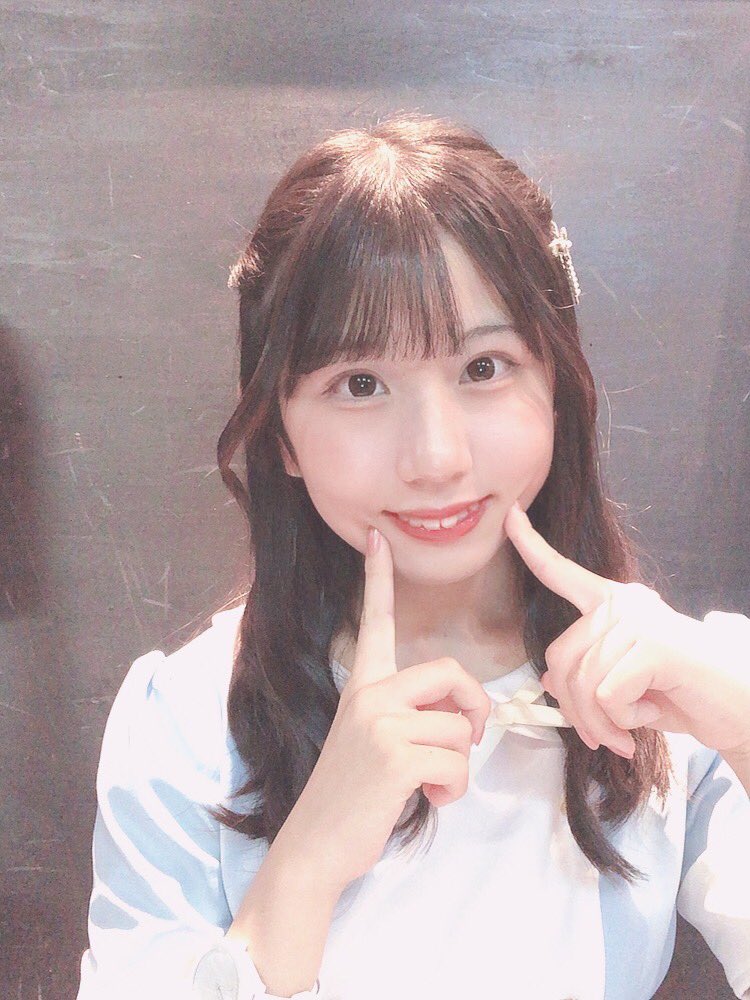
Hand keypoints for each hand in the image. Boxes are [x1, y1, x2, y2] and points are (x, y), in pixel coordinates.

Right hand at [285, 526, 490, 891]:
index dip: (377, 578)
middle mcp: (369, 695)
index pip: (374, 621)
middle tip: (468, 740)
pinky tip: (427, 800)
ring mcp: (380, 724)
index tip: (377, 537)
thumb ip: (409, 714)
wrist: (315, 845)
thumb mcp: (373, 740)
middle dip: (475, 711)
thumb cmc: (352, 795)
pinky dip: (454, 790)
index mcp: (362, 685)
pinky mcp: (395, 757)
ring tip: (428, 785)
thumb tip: (461, 714)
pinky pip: (458, 764)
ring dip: (458, 768)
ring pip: (461, 730)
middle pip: (452, 675)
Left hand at [504, 501, 749, 758]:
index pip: (561, 572)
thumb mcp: (623, 684)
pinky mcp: (654, 645)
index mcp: (612, 602)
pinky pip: (607, 696)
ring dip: (600, 724)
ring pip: (583, 684)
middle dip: (573, 710)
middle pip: (559, 659)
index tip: (509, 515)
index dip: (530, 546)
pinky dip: (624, 720)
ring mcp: (638, 620)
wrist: (740, 704)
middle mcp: (622, 603)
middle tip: (600, 739)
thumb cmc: (681, 693)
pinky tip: (651, 713)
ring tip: (625, 736)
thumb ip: (586, 673)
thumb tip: (545, 679)